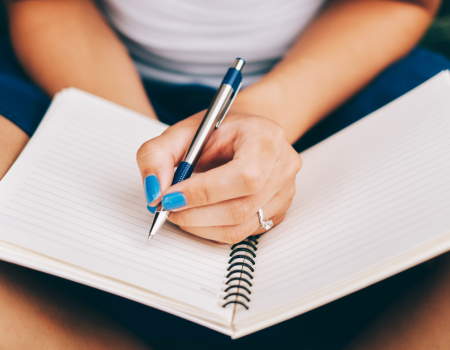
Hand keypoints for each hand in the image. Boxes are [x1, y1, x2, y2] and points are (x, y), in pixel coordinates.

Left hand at [136, 112, 301, 243]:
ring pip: (240, 227)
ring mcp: (284, 193)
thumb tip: (154, 191)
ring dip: (200, 226)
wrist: (246, 133)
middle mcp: (283, 167)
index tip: (169, 197)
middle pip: (241, 207)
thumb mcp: (183, 131)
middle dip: (195, 214)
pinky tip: (199, 214)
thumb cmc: (220, 131)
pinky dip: (212, 230)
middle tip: (167, 208)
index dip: (204, 192)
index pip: (244, 175)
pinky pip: (242, 234)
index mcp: (266, 138)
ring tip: (180, 211)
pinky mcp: (277, 213)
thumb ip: (158, 155)